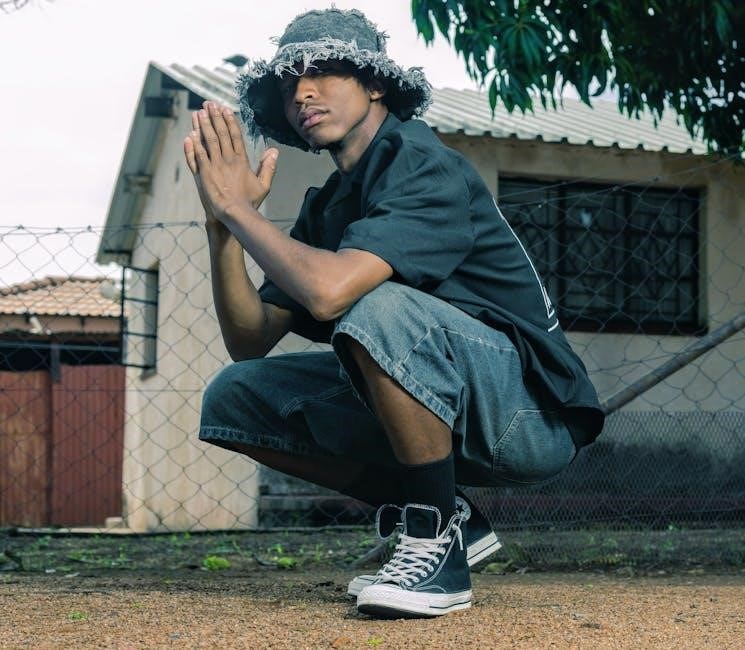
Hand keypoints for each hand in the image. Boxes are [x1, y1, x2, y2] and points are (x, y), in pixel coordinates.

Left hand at [183, 101, 277, 221]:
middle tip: (209, 104)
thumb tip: (274, 151)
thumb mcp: (264, 185)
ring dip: (203, 126)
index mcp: (242, 160)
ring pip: (208, 141)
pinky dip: (194, 144)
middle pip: (221, 134)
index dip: (229, 121)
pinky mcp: (205, 173)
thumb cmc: (249, 202)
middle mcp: (228, 159)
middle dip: (215, 117)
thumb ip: (268, 167)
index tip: (225, 109)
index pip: (235, 136)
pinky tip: (190, 134)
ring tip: (199, 112)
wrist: (235, 213)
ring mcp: (215, 165)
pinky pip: (198, 155)